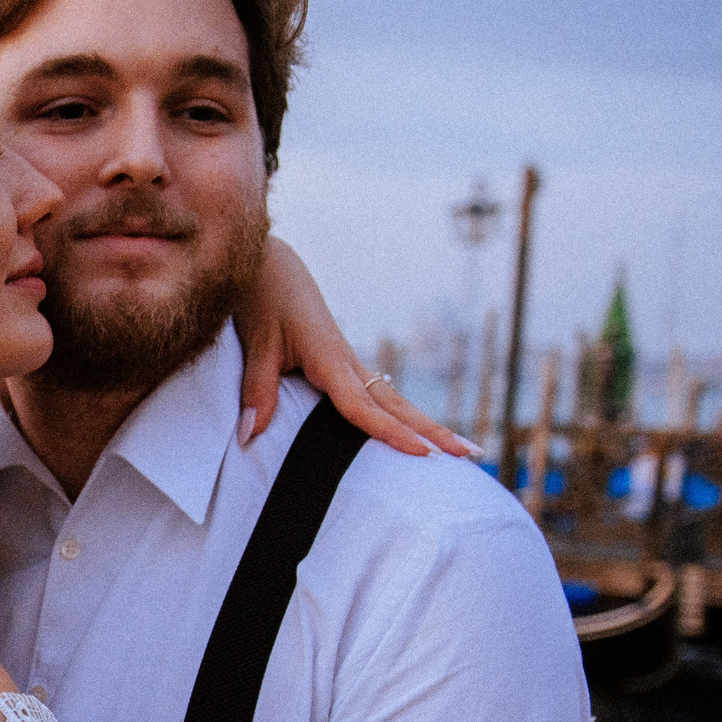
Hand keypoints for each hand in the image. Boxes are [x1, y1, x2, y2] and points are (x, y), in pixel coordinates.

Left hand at [234, 236, 474, 459]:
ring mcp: (350, 364)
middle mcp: (348, 363)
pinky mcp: (343, 365)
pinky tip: (417, 431)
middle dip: (434, 431)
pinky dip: (401, 416)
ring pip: (395, 400)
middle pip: (397, 404)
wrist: (271, 266)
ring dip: (427, 425)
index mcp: (330, 358)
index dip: (391, 432)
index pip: (363, 405)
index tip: (422, 453)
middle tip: (472, 456)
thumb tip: (249, 436)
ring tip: (462, 450)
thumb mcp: (257, 344)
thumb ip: (256, 390)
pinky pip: (378, 397)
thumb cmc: (263, 300)